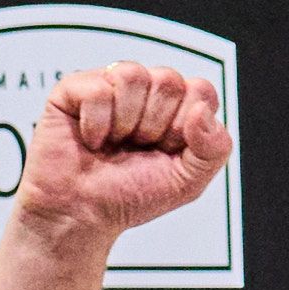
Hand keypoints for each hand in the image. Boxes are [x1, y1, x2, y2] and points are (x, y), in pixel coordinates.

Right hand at [10, 63, 228, 244]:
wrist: (83, 214)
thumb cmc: (132, 195)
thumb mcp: (189, 182)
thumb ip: (215, 148)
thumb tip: (202, 111)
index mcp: (176, 107)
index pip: (201, 90)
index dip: (186, 125)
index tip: (167, 150)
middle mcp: (146, 91)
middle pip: (168, 80)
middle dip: (155, 125)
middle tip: (137, 148)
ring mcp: (110, 85)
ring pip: (132, 75)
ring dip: (125, 122)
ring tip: (114, 142)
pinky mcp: (74, 88)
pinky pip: (97, 89)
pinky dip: (96, 124)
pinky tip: (91, 140)